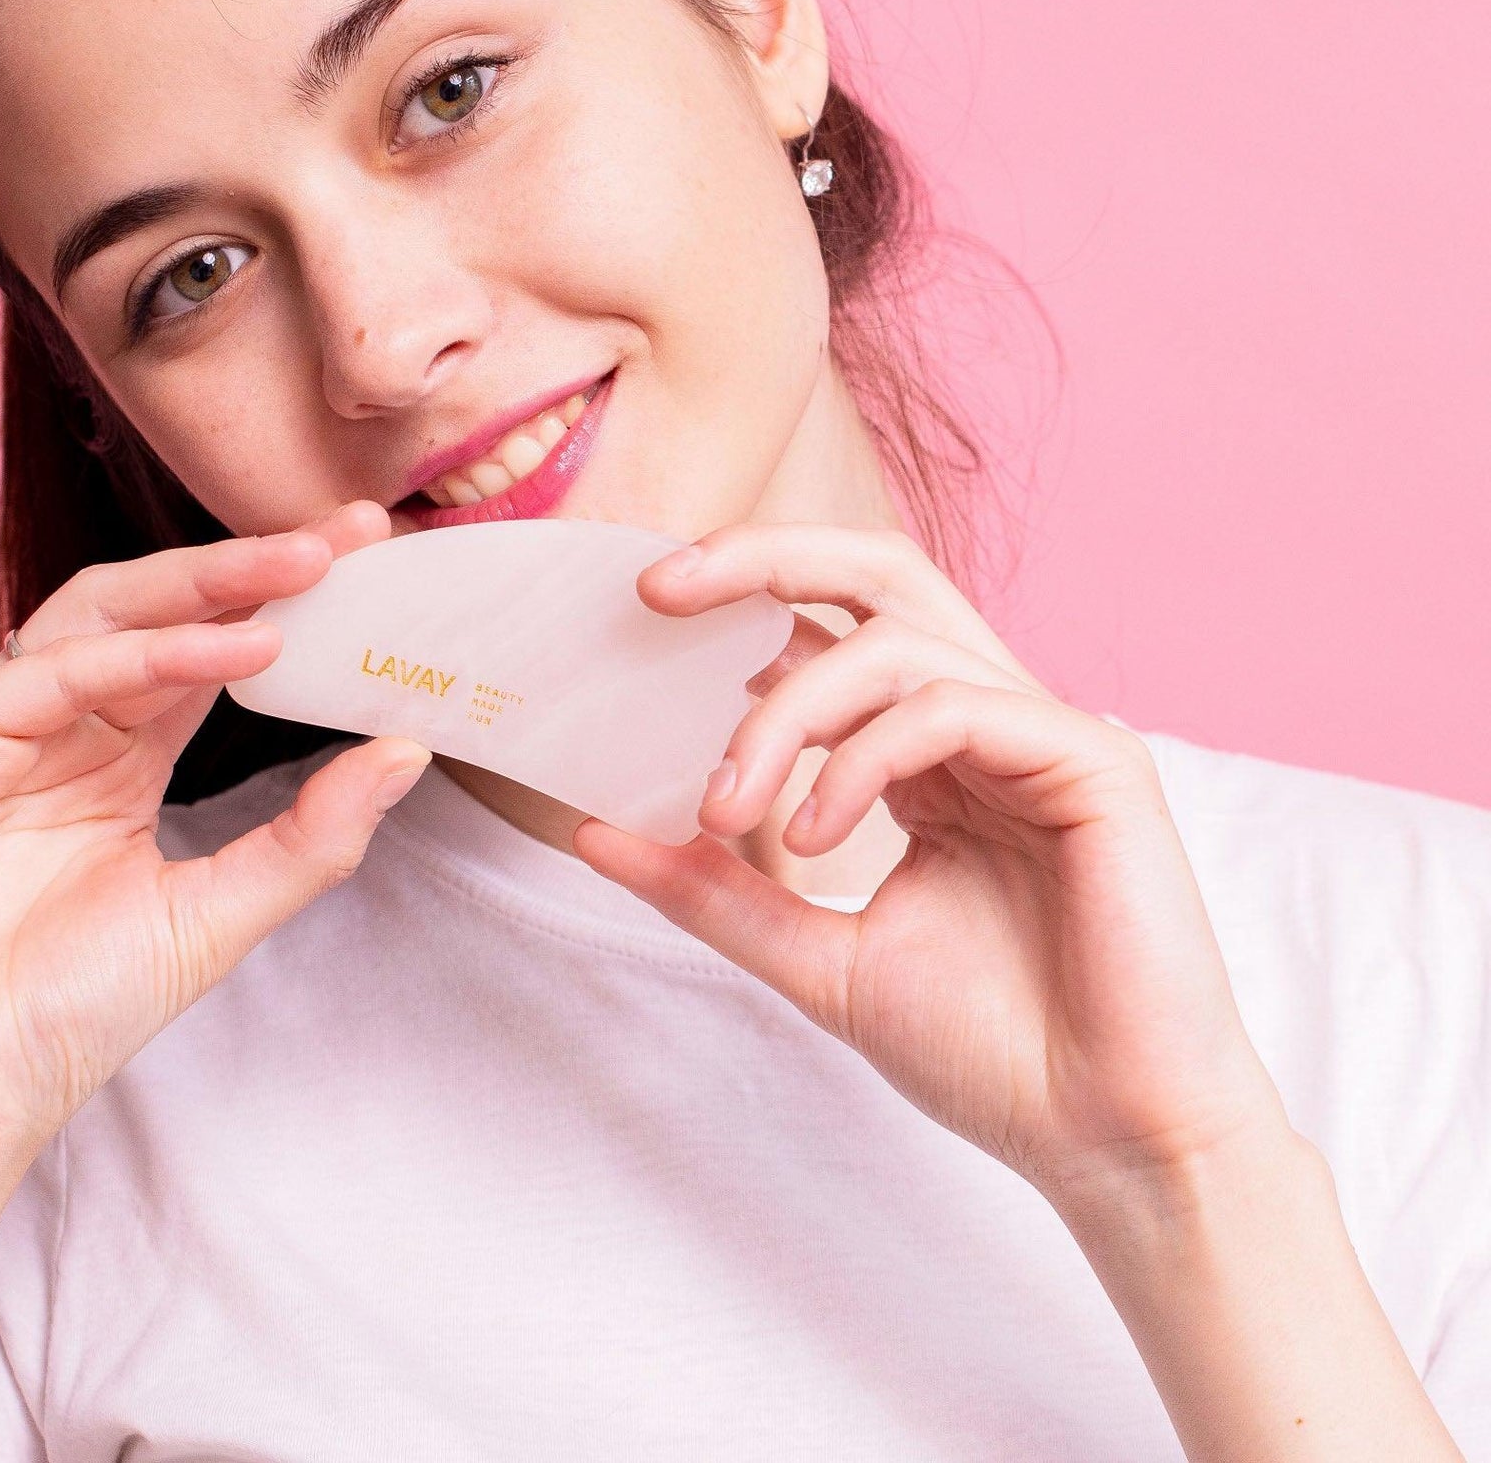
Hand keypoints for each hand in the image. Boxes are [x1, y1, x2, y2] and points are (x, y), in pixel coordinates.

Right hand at [0, 498, 426, 1158]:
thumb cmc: (63, 1015)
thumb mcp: (218, 914)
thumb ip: (312, 834)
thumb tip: (410, 750)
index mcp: (118, 759)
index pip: (210, 652)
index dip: (285, 606)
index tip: (372, 564)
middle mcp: (60, 727)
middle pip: (161, 612)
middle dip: (255, 567)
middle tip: (352, 534)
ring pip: (106, 614)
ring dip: (208, 585)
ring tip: (304, 566)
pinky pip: (54, 673)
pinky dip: (148, 655)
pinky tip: (236, 648)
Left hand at [571, 524, 1288, 1205]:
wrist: (1108, 1144)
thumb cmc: (989, 1051)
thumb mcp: (816, 955)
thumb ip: (716, 888)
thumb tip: (594, 831)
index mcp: (928, 750)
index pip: (828, 631)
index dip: (736, 606)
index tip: (634, 622)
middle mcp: (984, 718)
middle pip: (876, 573)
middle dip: (761, 557)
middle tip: (657, 592)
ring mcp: (1043, 730)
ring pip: (894, 640)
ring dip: (787, 712)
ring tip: (728, 807)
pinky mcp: (1095, 759)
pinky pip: (954, 705)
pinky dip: (864, 758)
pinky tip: (814, 835)